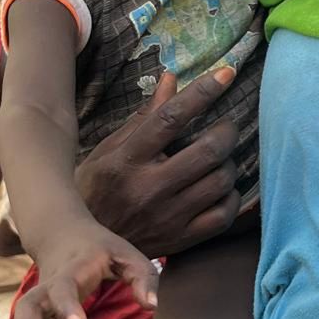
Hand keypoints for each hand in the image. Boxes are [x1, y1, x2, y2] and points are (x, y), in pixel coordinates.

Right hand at [14, 226, 157, 318]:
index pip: (62, 287)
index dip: (66, 305)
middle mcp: (49, 287)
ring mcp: (43, 303)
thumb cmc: (102, 248)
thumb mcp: (128, 254)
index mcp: (71, 270)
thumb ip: (144, 277)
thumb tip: (152, 306)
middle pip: (28, 311)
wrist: (63, 235)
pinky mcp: (44, 317)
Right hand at [75, 68, 241, 258]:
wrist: (87, 245)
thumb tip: (171, 79)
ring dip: (229, 163)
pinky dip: (231, 197)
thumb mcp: (110, 149)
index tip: (225, 73)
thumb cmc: (98, 188)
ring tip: (221, 158)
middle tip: (227, 126)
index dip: (202, 92)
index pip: (171, 118)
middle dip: (227, 131)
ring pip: (220, 181)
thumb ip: (144, 116)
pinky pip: (223, 215)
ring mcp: (168, 216)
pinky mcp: (181, 239)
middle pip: (207, 151)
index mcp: (128, 159)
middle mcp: (149, 188)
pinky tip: (222, 188)